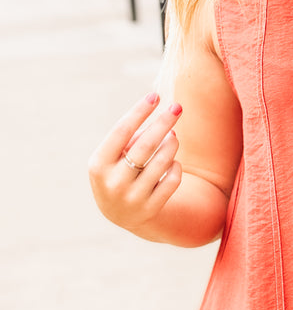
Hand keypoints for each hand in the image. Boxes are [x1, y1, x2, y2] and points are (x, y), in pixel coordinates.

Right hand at [88, 92, 183, 232]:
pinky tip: (172, 163)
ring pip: (163, 161)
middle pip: (145, 145)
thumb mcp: (114, 157)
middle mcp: (113, 182)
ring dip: (172, 144)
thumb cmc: (118, 172)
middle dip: (163, 122)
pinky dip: (176, 167)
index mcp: (99, 165)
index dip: (139, 112)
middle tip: (177, 107)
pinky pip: (173, 180)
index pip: (121, 131)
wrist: (120, 214)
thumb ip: (133, 138)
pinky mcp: (151, 209)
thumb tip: (166, 127)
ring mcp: (132, 198)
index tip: (155, 95)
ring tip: (173, 137)